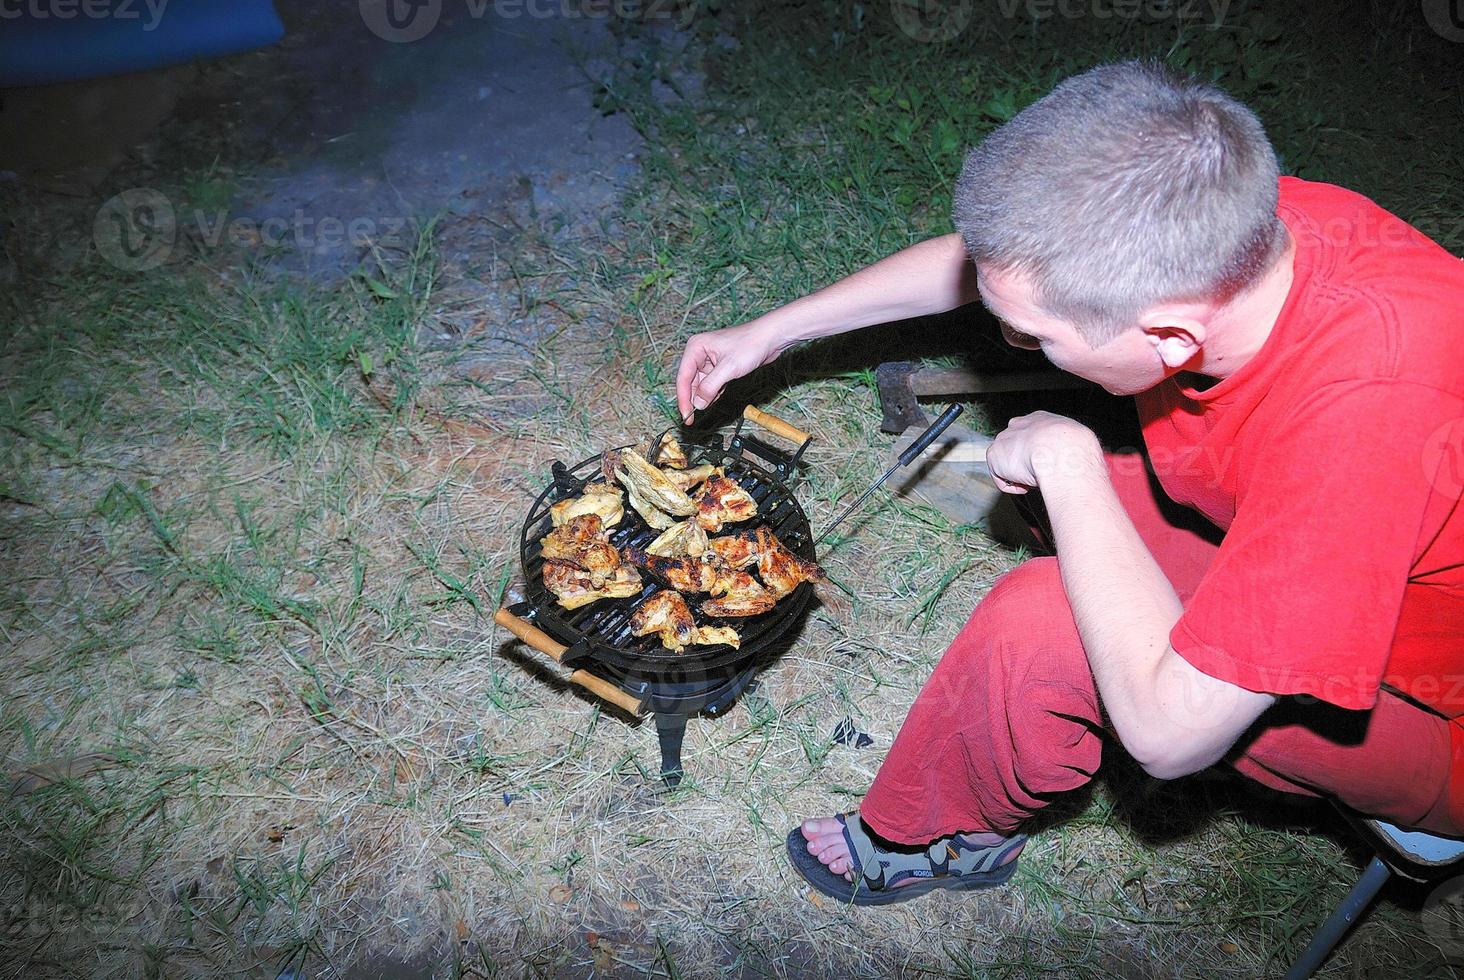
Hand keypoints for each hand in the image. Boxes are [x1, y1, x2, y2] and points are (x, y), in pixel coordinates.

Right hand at [675, 320, 781, 421]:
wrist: (770, 337)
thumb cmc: (751, 344)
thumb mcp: (728, 368)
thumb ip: (710, 387)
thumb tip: (697, 404)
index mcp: (695, 347)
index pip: (683, 377)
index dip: (683, 398)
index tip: (686, 415)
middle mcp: (699, 352)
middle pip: (690, 382)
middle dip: (694, 398)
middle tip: (694, 417)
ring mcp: (709, 359)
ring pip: (701, 384)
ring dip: (706, 395)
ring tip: (714, 400)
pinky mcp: (720, 366)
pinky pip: (711, 383)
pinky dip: (714, 391)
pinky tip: (721, 393)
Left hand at [986, 412, 1101, 493]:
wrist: (1060, 449)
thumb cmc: (1074, 447)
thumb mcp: (1076, 442)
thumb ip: (1068, 448)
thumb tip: (1075, 459)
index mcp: (1040, 419)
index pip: (1031, 435)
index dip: (1036, 453)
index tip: (1045, 465)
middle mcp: (1018, 425)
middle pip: (1016, 449)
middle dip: (1024, 464)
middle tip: (1039, 475)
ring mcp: (1004, 439)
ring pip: (1009, 465)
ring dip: (1020, 476)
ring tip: (1035, 479)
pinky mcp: (994, 455)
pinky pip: (1002, 479)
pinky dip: (1013, 486)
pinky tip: (1026, 484)